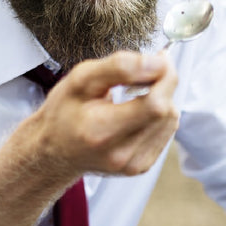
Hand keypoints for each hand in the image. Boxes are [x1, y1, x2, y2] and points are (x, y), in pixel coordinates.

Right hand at [27, 51, 179, 178]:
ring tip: (135, 95)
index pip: (154, 105)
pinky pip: (166, 132)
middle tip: (148, 71)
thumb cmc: (64, 111)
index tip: (160, 59)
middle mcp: (119, 154)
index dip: (164, 77)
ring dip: (162, 100)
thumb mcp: (81, 78)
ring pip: (170, 121)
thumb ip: (119, 67)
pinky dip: (158, 116)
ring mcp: (132, 164)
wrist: (54, 150)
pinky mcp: (141, 166)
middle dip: (164, 84)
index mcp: (101, 130)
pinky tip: (137, 112)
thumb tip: (157, 62)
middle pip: (166, 112)